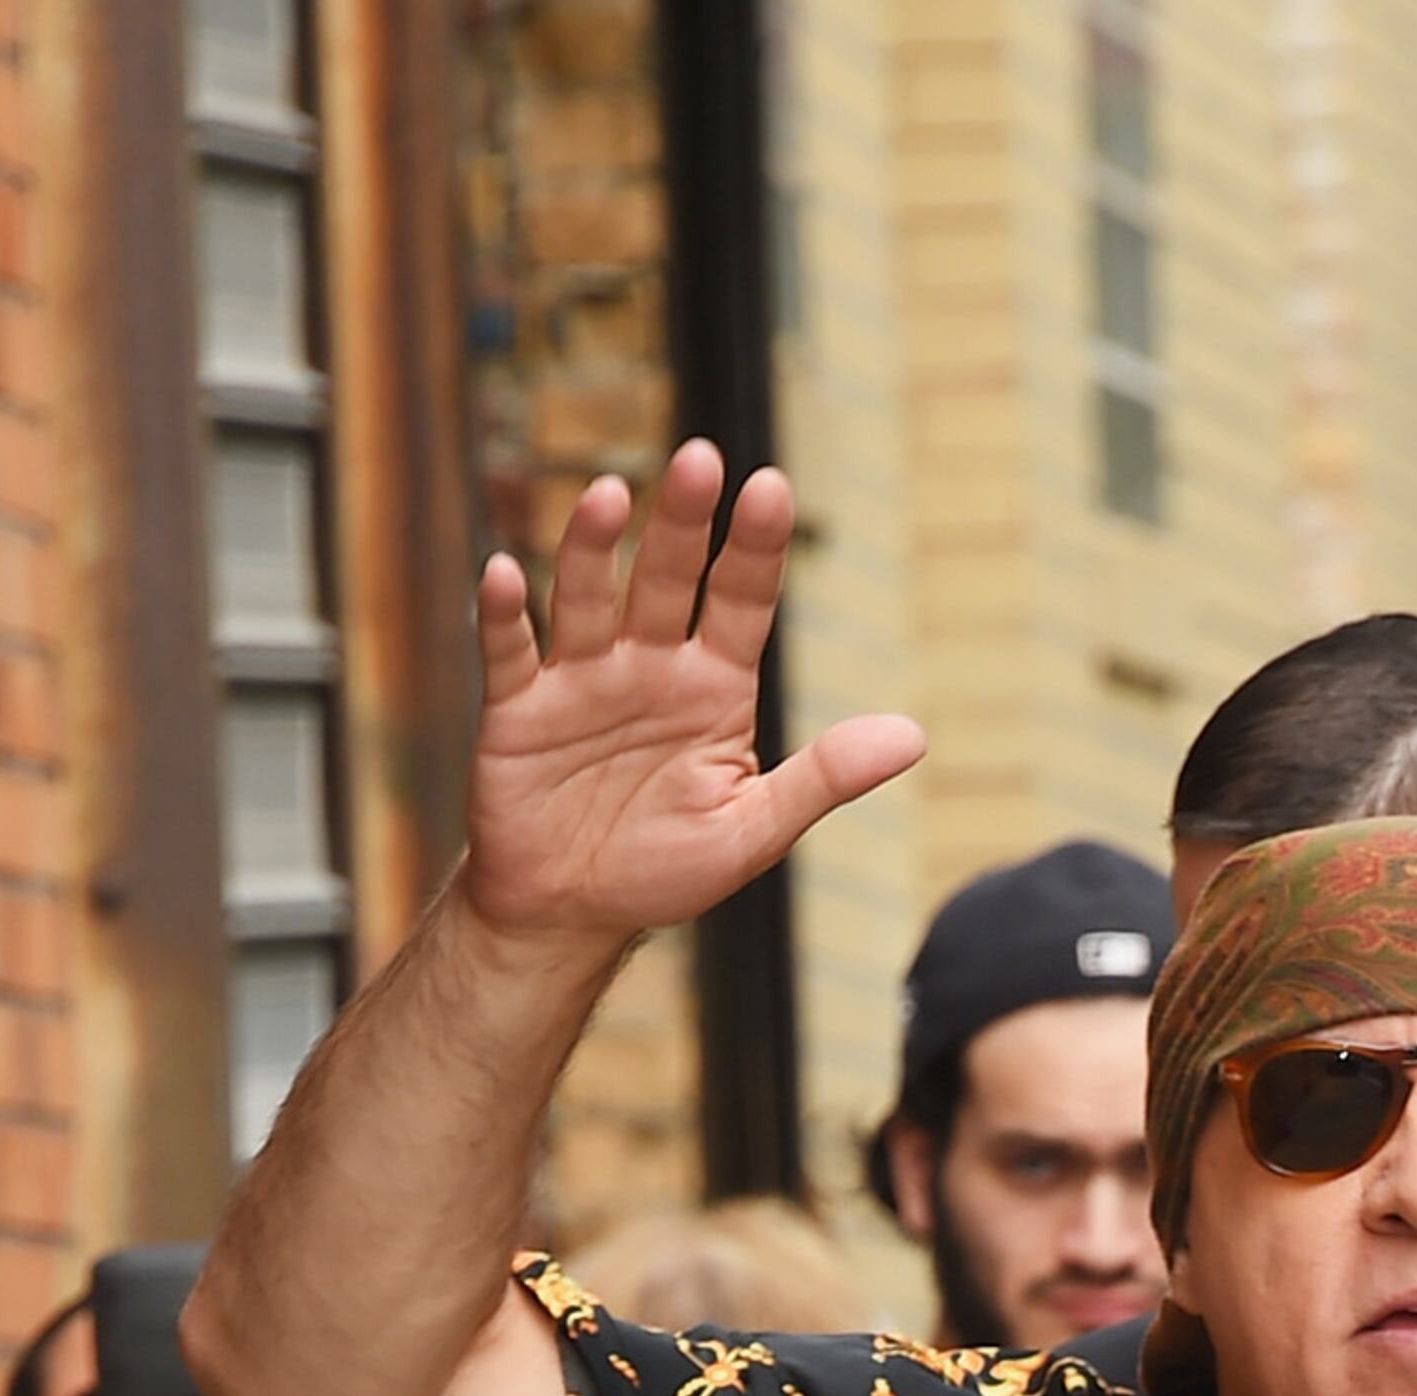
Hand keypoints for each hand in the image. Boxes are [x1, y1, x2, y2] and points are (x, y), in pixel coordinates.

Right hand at [463, 444, 920, 964]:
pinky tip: (503, 575)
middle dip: (682, 523)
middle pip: (665, 580)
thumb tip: (912, 738)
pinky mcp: (517, 708)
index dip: (754, 549)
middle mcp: (647, 664)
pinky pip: (508, 652)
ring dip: (593, 548)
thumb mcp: (752, 832)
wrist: (568, 914)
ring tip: (610, 497)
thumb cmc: (663, 871)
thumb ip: (824, 778)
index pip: (739, 602)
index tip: (771, 490)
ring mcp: (580, 679)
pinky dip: (503, 615)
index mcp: (712, 687)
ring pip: (585, 597)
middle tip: (700, 460)